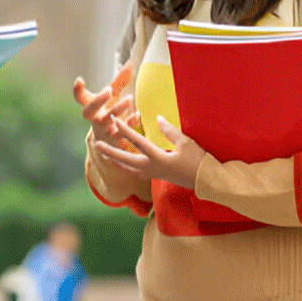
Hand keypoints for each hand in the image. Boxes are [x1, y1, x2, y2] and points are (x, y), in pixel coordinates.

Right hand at [74, 62, 136, 147]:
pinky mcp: (114, 141)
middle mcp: (94, 119)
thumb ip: (120, 82)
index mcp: (91, 107)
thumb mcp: (113, 98)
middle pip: (89, 111)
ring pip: (106, 121)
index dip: (77, 90)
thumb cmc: (109, 114)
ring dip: (117, 109)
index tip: (79, 80)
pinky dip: (129, 123)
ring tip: (129, 98)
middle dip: (97, 101)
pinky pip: (120, 133)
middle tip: (109, 89)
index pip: (80, 98)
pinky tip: (136, 115)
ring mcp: (103, 131)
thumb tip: (130, 63)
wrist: (108, 143)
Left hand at [91, 116, 205, 189]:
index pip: (138, 142)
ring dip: (115, 159)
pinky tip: (121, 162)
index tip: (114, 120)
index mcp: (158, 159)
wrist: (205, 182)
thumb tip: (157, 118)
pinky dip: (125, 165)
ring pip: (128, 167)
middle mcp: (152, 168)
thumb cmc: (198, 161)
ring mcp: (153, 174)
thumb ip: (170, 130)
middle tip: (96, 143)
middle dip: (110, 151)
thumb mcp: (185, 143)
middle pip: (125, 159)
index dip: (125, 130)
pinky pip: (135, 171)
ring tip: (104, 153)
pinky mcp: (156, 176)